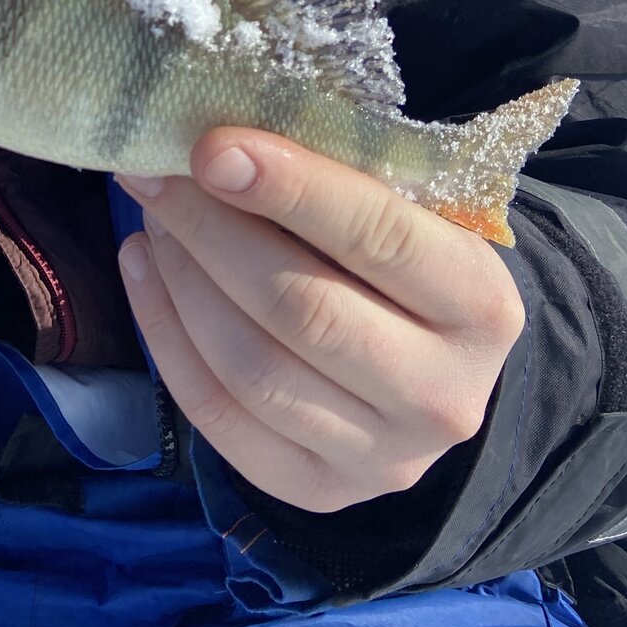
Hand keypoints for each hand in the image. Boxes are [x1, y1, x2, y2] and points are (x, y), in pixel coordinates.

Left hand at [117, 127, 525, 511]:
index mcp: (482, 306)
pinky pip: (218, 415)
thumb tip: (221, 136)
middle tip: (154, 173)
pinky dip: (165, 335)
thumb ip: (339, 179)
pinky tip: (143, 269)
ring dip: (183, 281)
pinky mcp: (316, 490)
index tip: (211, 146)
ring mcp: (382, 458)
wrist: (435, 371)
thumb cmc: (407, 260)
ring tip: (152, 217)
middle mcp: (444, 395)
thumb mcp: (411, 212)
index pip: (381, 239)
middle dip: (213, 232)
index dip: (291, 189)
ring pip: (252, 368)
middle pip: (303, 310)